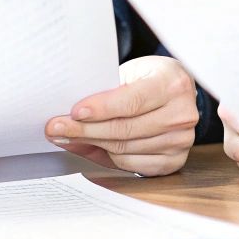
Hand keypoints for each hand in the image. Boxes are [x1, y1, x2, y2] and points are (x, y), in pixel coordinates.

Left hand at [46, 56, 196, 175]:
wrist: (177, 91)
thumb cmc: (149, 79)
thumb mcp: (131, 73)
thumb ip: (106, 92)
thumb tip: (70, 115)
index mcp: (173, 84)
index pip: (132, 101)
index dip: (101, 109)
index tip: (74, 112)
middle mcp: (182, 114)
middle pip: (125, 129)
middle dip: (85, 130)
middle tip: (56, 128)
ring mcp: (181, 141)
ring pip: (124, 150)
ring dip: (91, 144)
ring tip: (67, 137)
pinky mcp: (173, 161)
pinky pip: (131, 164)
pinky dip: (107, 157)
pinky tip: (91, 147)